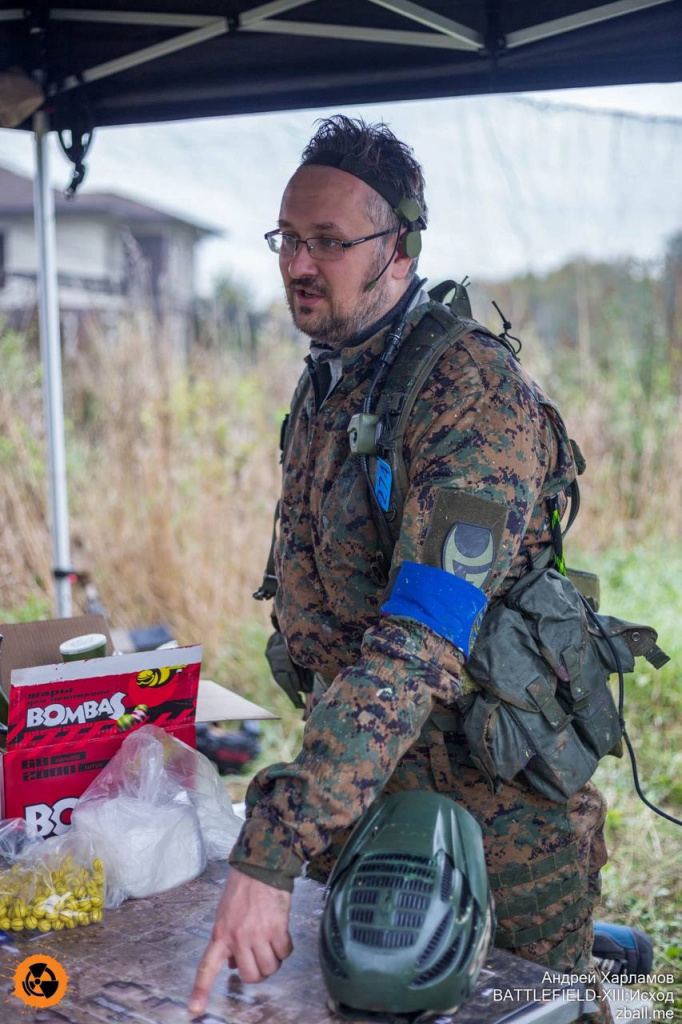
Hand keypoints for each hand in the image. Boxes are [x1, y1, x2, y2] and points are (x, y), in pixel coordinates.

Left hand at [188, 868, 292, 1013]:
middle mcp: (238, 939)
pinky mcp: (277, 928)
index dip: (201, 990)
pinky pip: (285, 953)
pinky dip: (286, 949)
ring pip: (269, 967)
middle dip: (259, 972)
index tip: (195, 1010)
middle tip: (260, 960)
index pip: (207, 967)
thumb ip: (228, 940)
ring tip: (272, 946)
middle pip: (250, 976)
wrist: (260, 868)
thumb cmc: (242, 888)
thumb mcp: (225, 914)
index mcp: (220, 935)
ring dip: (274, 961)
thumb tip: (235, 964)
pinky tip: (282, 936)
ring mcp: (257, 935)